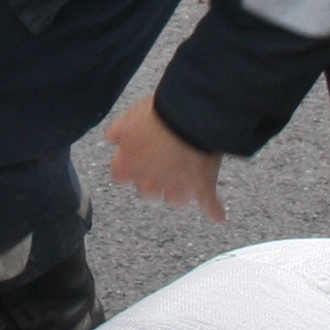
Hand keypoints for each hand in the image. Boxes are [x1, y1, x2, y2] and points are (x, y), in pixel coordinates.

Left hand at [104, 99, 226, 222]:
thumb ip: (118, 131)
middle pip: (148, 191)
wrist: (190, 115)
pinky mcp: (201, 186)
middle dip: (155, 180)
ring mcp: (177, 187)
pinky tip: (217, 215)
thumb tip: (112, 140)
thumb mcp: (130, 116)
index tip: (136, 158)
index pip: (120, 177)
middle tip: (165, 161)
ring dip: (180, 190)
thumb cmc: (158, 114)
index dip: (129, 167)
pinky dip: (213, 209)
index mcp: (129, 165)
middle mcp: (149, 181)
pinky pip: (208, 204)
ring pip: (175, 199)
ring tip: (188, 173)